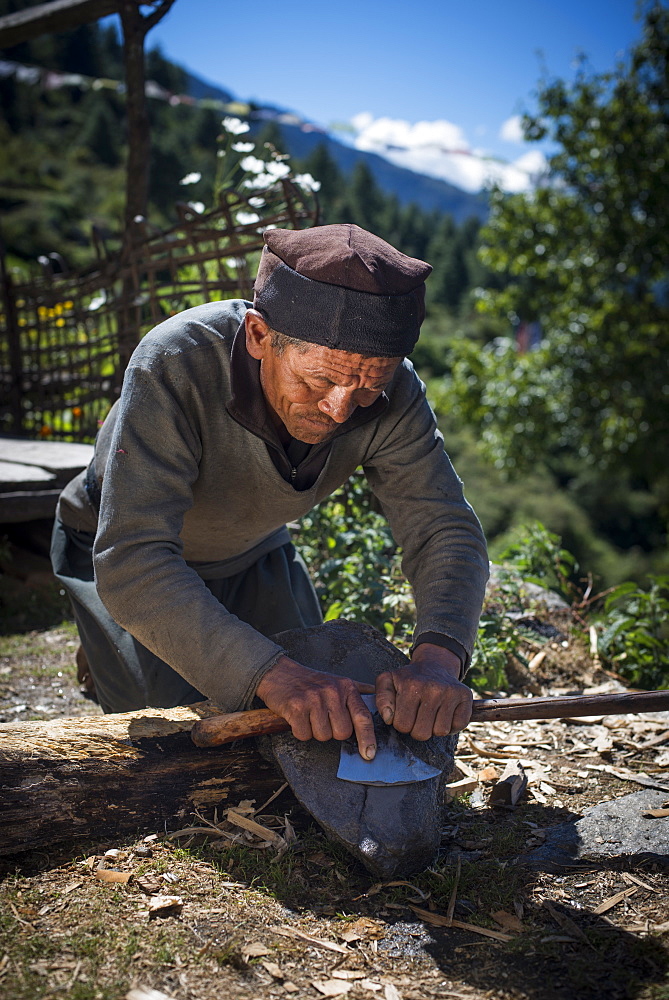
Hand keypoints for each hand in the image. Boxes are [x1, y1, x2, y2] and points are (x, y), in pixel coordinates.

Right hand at [256, 655, 376, 758]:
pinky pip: (304, 734)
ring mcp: (314, 699)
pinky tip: (298, 717)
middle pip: (342, 733)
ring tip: (309, 715)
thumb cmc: (310, 681)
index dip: (367, 738)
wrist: (279, 673)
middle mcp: (332, 692)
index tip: (369, 753)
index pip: (363, 717)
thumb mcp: (337, 681)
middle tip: (322, 718)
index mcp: (346, 687)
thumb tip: (377, 699)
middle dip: (332, 731)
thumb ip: (358, 690)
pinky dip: (300, 731)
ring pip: (323, 736)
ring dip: (314, 731)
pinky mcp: (296, 707)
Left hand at [374, 643, 472, 739]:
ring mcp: (451, 692)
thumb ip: (381, 699)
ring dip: (434, 728)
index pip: (403, 725)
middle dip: (417, 729)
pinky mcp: (465, 696)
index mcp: (411, 685)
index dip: (402, 723)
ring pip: (440, 732)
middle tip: (418, 715)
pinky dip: (451, 725)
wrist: (434, 665)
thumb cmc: (409, 679)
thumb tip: (388, 718)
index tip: (405, 713)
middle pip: (422, 733)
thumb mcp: (388, 681)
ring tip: (431, 714)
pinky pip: (458, 726)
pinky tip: (444, 714)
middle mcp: (433, 688)